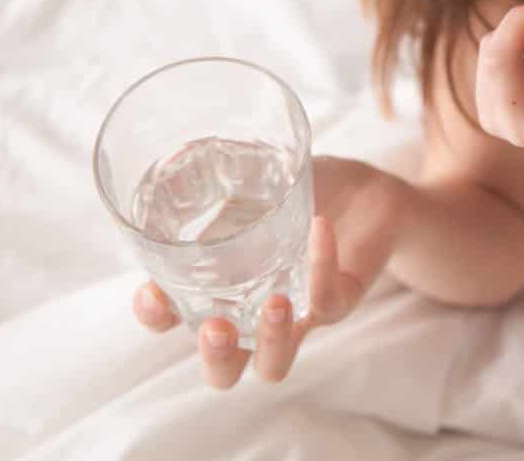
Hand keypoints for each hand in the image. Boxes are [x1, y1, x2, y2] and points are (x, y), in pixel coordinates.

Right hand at [133, 155, 407, 389]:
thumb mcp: (256, 177)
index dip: (157, 316)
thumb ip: (217, 170)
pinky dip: (321, 265)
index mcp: (219, 286)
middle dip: (214, 358)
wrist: (368, 192)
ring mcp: (295, 313)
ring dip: (270, 342)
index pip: (173, 318)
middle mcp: (252, 311)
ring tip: (274, 303)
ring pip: (275, 363)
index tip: (154, 293)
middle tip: (215, 329)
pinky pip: (329, 301)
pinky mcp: (338, 301)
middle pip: (223, 368)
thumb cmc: (303, 192)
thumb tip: (176, 153)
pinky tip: (318, 227)